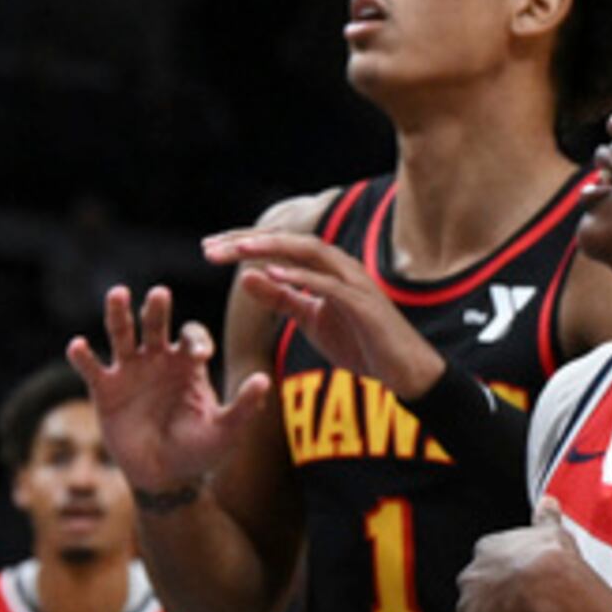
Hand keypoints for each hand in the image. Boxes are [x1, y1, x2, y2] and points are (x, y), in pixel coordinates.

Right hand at [69, 285, 272, 500]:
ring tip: (118, 294)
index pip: (190, 335)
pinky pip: (91, 368)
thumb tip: (264, 379)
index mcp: (187, 364)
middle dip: (157, 309)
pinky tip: (78, 346)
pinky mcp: (104, 389)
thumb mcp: (225, 431)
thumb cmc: (199, 452)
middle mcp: (157, 360)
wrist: (164, 478)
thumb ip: (244, 406)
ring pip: (121, 333)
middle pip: (154, 323)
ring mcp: (129, 371)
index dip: (195, 338)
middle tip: (160, 294)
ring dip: (118, 313)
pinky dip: (82, 356)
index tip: (198, 353)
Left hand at [210, 229, 449, 397]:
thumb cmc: (357, 341)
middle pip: (288, 240)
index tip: (208, 248)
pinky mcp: (364, 303)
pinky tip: (274, 274)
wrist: (403, 371)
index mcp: (324, 267)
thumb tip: (244, 276)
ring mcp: (354, 281)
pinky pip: (330, 284)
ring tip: (238, 249)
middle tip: (210, 246)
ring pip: (310, 252)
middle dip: (248, 241)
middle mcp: (339, 266)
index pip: (278, 245)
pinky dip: (302, 276)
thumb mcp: (308, 319)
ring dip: (272, 248)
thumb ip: (280, 297)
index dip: (242, 242)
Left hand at [444, 502, 588, 611]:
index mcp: (489, 552)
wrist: (549, 586)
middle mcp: (473, 578)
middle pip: (470, 595)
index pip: (485, 566)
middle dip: (479, 604)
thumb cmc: (552, 560)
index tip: (501, 583)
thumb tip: (549, 501)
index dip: (494, 577)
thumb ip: (545, 518)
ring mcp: (469, 609)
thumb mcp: (549, 532)